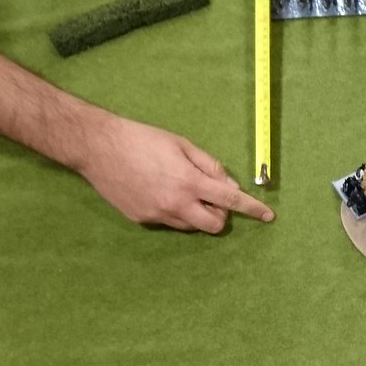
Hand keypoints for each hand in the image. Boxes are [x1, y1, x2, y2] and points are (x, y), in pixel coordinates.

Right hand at [74, 116, 273, 231]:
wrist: (97, 147)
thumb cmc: (141, 139)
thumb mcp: (181, 144)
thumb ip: (209, 165)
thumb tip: (230, 184)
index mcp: (188, 182)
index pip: (230, 200)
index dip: (252, 209)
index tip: (268, 216)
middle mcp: (175, 204)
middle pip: (214, 225)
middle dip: (220, 214)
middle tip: (212, 196)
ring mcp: (157, 215)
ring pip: (191, 226)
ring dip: (197, 213)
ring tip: (181, 189)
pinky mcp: (141, 220)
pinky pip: (169, 222)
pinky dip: (175, 212)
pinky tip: (159, 191)